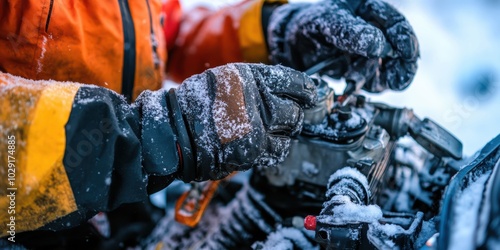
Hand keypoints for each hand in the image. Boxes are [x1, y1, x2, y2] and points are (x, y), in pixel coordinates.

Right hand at [173, 63, 316, 180]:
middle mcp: (258, 100)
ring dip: (284, 132)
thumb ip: (256, 83)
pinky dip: (274, 147)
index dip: (306, 90)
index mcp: (251, 77)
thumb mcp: (226, 79)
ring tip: (267, 130)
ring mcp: (257, 127)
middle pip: (295, 110)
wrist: (173, 130)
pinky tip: (262, 142)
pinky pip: (277, 149)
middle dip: (293, 114)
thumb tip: (287, 91)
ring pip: (290, 131)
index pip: (294, 82)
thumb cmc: (196, 104)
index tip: (310, 94)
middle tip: (285, 116)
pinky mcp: (254, 150)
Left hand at [267, 0, 418, 91]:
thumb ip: (352, 32)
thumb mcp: (327, 22)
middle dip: (400, 68)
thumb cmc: (309, 24)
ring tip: (353, 79)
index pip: (396, 25)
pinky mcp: (360, 70)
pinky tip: (350, 87)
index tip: (408, 55)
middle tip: (397, 82)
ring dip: (375, 79)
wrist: (291, 43)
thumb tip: (381, 46)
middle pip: (400, 51)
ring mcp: (369, 53)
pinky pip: (370, 82)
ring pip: (386, 70)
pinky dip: (363, 87)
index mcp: (370, 11)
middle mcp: (375, 32)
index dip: (406, 40)